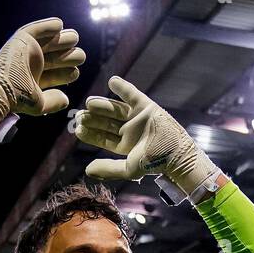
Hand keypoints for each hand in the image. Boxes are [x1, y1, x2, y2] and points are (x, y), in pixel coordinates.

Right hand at [0, 18, 84, 140]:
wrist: (2, 89)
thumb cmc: (17, 99)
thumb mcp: (39, 104)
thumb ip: (53, 102)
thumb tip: (66, 99)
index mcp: (35, 78)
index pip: (54, 73)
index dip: (65, 73)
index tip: (76, 72)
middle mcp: (31, 64)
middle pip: (54, 56)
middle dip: (68, 55)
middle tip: (80, 56)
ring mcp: (26, 51)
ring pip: (48, 42)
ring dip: (62, 39)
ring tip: (74, 39)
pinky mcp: (20, 39)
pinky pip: (36, 29)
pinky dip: (48, 26)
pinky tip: (59, 25)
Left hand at [75, 76, 220, 199]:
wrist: (175, 152)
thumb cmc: (154, 163)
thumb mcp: (128, 169)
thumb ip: (108, 169)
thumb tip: (86, 171)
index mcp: (124, 145)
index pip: (103, 138)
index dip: (90, 134)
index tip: (77, 130)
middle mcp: (129, 130)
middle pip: (106, 122)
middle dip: (93, 119)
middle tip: (79, 115)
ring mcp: (137, 118)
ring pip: (115, 109)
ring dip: (102, 105)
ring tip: (89, 103)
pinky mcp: (146, 106)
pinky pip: (132, 95)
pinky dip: (123, 88)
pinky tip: (112, 81)